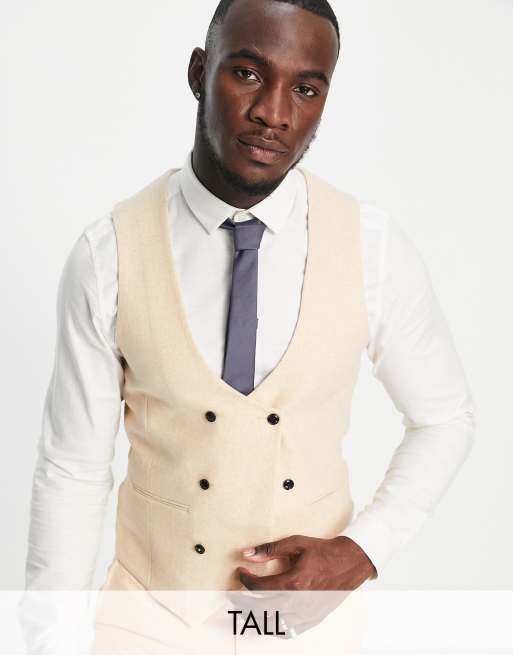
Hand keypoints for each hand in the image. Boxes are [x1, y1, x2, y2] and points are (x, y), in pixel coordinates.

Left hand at [227, 535, 375, 638]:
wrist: (349, 562)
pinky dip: (275, 627)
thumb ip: (270, 549)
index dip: (246, 580)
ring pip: (272, 624)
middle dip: (243, 602)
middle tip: (234, 595)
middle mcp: (298, 601)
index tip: (242, 572)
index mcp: (293, 582)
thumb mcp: (296, 544)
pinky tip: (269, 618)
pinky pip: (288, 630)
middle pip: (260, 609)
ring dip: (256, 616)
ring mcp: (305, 613)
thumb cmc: (323, 552)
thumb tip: (248, 553)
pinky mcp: (312, 619)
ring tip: (247, 607)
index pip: (259, 587)